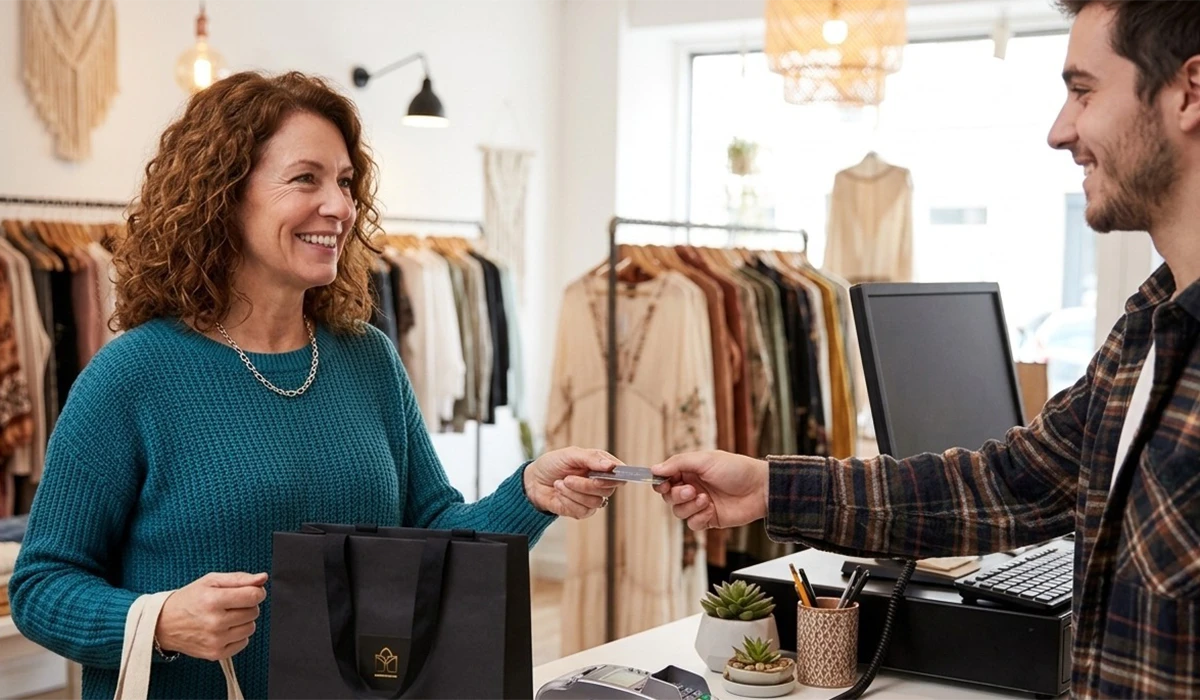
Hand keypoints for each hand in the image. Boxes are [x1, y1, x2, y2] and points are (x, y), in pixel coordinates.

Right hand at [155, 572, 267, 660]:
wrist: (163, 624)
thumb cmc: (189, 599)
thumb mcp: (211, 581)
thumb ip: (239, 578)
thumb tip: (262, 578)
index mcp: (213, 600)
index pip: (254, 596)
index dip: (256, 591)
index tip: (248, 591)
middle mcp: (215, 622)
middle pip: (254, 612)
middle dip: (247, 605)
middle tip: (230, 604)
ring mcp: (215, 640)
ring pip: (251, 628)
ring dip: (243, 621)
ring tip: (226, 617)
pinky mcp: (215, 653)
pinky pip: (243, 643)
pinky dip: (238, 635)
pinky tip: (224, 629)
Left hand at [524, 447, 623, 518]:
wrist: (534, 481)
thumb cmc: (553, 464)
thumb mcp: (570, 455)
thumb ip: (591, 458)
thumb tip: (610, 465)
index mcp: (600, 465)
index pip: (619, 472)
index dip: (618, 474)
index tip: (609, 472)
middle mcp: (599, 483)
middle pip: (608, 489)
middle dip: (586, 485)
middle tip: (568, 478)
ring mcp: (591, 498)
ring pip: (595, 502)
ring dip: (573, 493)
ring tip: (559, 484)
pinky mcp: (582, 511)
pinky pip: (583, 511)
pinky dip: (568, 501)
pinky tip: (559, 494)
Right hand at [651, 451, 768, 530]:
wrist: (760, 489)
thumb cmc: (736, 469)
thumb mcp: (704, 460)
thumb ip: (678, 464)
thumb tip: (654, 469)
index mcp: (690, 470)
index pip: (665, 478)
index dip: (660, 482)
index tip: (664, 483)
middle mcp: (692, 487)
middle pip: (668, 496)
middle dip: (676, 495)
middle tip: (691, 491)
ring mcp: (700, 504)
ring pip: (678, 512)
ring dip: (689, 506)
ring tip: (705, 499)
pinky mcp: (709, 519)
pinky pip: (692, 524)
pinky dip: (698, 518)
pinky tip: (711, 510)